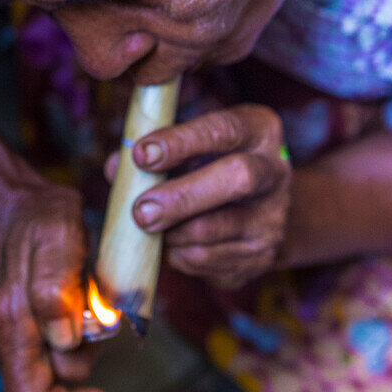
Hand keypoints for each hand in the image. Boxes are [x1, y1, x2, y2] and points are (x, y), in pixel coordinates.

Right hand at [0, 170, 110, 391]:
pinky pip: (14, 351)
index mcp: (7, 316)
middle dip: (74, 363)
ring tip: (69, 302)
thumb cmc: (38, 216)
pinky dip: (37, 338)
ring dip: (57, 347)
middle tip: (92, 319)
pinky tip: (43, 305)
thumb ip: (59, 291)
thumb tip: (62, 342)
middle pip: (39, 383)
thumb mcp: (63, 235)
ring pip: (30, 366)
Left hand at [126, 105, 290, 289]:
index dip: (180, 142)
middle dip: (182, 197)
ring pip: (214, 230)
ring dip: (170, 232)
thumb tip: (115, 168)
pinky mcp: (262, 258)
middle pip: (236, 179)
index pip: (222, 130)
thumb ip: (153, 150)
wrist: (257, 209)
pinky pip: (207, 262)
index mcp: (258, 130)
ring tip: (148, 226)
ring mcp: (273, 219)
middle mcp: (275, 172)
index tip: (141, 155)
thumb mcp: (189, 145)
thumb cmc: (209, 164)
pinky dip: (177, 254)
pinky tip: (170, 242)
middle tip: (140, 211)